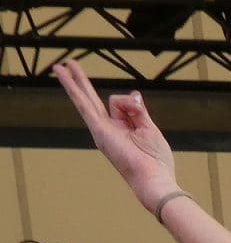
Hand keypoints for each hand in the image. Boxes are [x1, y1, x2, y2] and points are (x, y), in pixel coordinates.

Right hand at [51, 58, 176, 212]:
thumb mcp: (150, 128)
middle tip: (68, 63)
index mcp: (121, 130)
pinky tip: (62, 74)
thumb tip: (132, 94)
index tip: (139, 109)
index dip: (127, 101)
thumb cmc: (156, 161)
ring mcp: (101, 130)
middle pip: (90, 99)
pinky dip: (74, 89)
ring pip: (90, 99)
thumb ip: (138, 110)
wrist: (154, 179)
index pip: (117, 105)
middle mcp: (108, 130)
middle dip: (79, 81)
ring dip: (106, 94)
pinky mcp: (99, 131)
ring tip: (92, 85)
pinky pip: (84, 105)